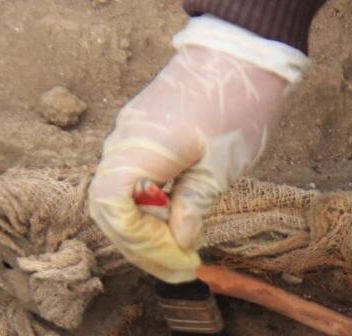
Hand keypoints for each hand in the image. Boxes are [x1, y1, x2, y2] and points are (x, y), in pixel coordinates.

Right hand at [88, 19, 306, 282]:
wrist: (241, 51)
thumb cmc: (236, 103)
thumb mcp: (221, 165)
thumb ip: (194, 206)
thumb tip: (180, 243)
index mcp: (139, 150)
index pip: (114, 212)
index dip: (143, 246)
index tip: (181, 261)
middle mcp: (123, 144)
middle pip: (110, 211)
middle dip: (144, 247)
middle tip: (182, 268)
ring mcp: (129, 138)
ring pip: (119, 199)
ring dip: (146, 231)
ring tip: (182, 252)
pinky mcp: (142, 137)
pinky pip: (132, 182)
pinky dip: (150, 209)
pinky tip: (179, 223)